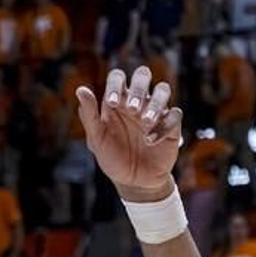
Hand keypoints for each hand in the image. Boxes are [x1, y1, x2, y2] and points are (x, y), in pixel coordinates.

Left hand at [75, 67, 183, 200]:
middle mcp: (138, 101)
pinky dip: (164, 126)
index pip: (118, 77)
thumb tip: (80, 89)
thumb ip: (89, 115)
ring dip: (155, 103)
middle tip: (131, 110)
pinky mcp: (171, 126)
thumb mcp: (97, 139)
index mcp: (118, 100)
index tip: (111, 103)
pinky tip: (150, 141)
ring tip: (145, 122)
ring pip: (163, 90)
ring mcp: (156, 111)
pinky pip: (174, 115)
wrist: (133, 182)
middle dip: (138, 88)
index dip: (115, 84)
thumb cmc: (113, 157)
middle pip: (143, 75)